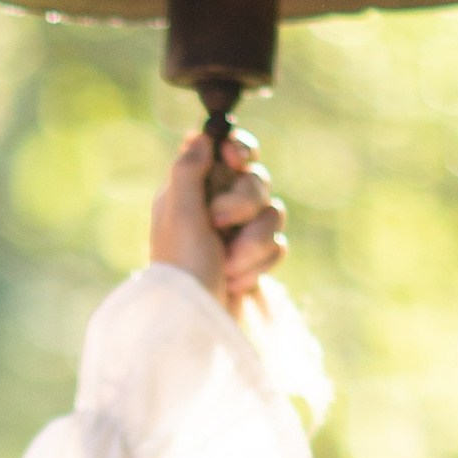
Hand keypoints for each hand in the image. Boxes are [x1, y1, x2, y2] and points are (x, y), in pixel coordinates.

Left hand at [150, 127, 286, 319]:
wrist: (196, 323)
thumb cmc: (181, 268)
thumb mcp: (179, 215)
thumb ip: (189, 170)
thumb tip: (201, 134)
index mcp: (192, 191)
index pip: (226, 151)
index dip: (239, 150)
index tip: (235, 159)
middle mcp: (216, 207)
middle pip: (256, 180)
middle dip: (243, 204)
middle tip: (218, 225)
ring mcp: (238, 234)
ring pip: (273, 214)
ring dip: (252, 242)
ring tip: (229, 266)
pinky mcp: (255, 259)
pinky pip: (278, 245)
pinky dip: (259, 263)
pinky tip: (236, 280)